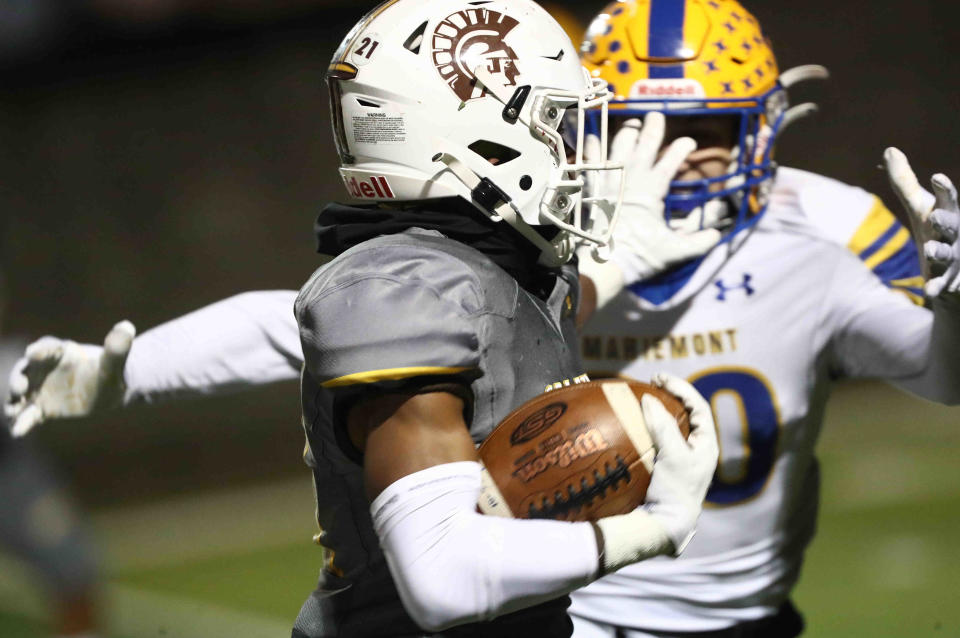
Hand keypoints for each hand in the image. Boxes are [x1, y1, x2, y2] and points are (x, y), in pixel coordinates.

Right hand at [5, 321, 135, 436]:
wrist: (111, 389)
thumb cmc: (112, 370)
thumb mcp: (115, 360)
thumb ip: (118, 346)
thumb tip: (127, 327)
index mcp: (60, 352)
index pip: (46, 347)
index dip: (40, 350)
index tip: (33, 352)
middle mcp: (44, 368)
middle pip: (24, 370)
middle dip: (17, 378)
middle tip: (20, 388)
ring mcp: (40, 388)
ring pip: (20, 394)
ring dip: (13, 401)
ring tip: (12, 412)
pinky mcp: (42, 408)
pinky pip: (29, 415)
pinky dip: (21, 423)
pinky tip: (18, 432)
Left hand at [585, 112, 721, 282]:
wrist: (603, 264)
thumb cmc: (638, 257)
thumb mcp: (674, 252)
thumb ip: (698, 242)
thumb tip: (716, 234)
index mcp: (652, 191)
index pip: (671, 161)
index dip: (681, 148)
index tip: (689, 142)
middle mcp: (630, 180)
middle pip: (643, 146)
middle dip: (652, 128)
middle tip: (656, 115)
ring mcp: (609, 182)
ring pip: (618, 148)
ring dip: (625, 133)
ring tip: (631, 124)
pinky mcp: (591, 190)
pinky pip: (590, 164)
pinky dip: (591, 150)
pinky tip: (590, 138)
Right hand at [641, 372, 718, 552]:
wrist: (664, 525)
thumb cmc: (674, 490)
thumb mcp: (672, 455)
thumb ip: (663, 426)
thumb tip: (649, 399)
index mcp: (707, 445)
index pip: (698, 406)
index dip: (681, 388)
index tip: (659, 378)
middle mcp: (697, 451)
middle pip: (686, 414)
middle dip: (669, 396)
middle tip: (651, 384)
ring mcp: (680, 461)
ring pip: (671, 428)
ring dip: (657, 412)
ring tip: (640, 400)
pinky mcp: (664, 469)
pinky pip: (657, 441)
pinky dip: (645, 430)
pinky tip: (629, 427)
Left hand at [884, 148, 959, 297]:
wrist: (951, 268)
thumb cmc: (935, 230)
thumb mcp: (919, 207)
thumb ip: (905, 181)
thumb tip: (890, 149)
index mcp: (947, 214)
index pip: (947, 199)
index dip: (943, 189)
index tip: (936, 177)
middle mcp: (954, 234)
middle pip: (952, 226)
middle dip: (946, 221)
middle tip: (936, 218)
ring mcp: (954, 257)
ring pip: (948, 254)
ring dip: (940, 253)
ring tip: (931, 250)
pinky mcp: (949, 279)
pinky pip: (943, 284)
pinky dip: (936, 286)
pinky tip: (929, 291)